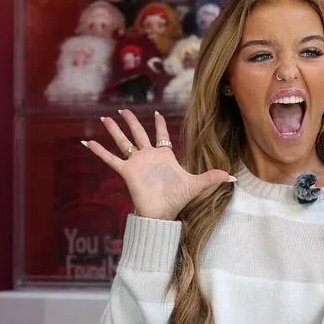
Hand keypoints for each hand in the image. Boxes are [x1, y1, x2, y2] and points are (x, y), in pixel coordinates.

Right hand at [81, 110, 234, 221]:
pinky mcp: (127, 171)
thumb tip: (235, 178)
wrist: (162, 214)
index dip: (159, 124)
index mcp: (164, 156)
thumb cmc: (177, 200)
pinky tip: (88, 143)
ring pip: (124, 141)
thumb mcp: (197, 185)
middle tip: (122, 109)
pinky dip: (100, 151)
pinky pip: (111, 159)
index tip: (155, 113)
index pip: (161, 135)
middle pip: (138, 133)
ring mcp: (137, 162)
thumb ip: (213, 177)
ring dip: (114, 130)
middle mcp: (148, 156)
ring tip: (104, 117)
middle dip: (130, 121)